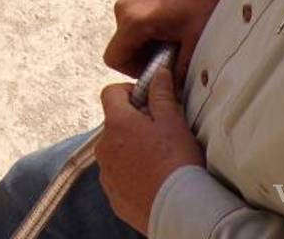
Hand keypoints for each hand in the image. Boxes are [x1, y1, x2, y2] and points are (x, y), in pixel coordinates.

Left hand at [97, 69, 204, 233]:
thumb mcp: (173, 121)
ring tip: (159, 158)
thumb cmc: (176, 163)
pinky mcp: (112, 194)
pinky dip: (132, 172)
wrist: (178, 209)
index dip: (129, 91)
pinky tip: (153, 178)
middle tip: (161, 131)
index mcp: (116, 123)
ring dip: (132, 148)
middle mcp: (104, 146)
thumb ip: (161, 94)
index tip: (147, 99)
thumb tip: (158, 74)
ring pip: (116, 149)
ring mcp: (106, 172)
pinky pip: (119, 175)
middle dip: (134, 122)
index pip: (110, 92)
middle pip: (115, 122)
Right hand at [104, 0, 231, 85]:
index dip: (134, 71)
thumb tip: (173, 89)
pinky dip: (149, 29)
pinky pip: (134, 21)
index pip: (114, 59)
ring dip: (148, 43)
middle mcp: (124, 8)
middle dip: (144, 56)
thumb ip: (181, 70)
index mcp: (134, 20)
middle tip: (173, 53)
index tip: (157, 68)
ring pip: (128, 35)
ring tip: (176, 36)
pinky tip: (174, 24)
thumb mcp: (196, 41)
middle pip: (122, 47)